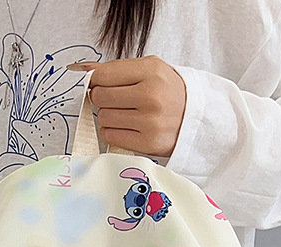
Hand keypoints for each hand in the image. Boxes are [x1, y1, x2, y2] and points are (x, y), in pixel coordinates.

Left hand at [68, 56, 186, 157]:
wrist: (195, 119)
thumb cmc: (168, 93)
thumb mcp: (150, 70)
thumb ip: (117, 69)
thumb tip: (84, 69)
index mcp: (152, 71)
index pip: (104, 75)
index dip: (96, 81)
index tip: (100, 84)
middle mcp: (151, 95)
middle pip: (100, 97)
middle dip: (102, 98)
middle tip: (114, 100)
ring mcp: (149, 121)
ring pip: (103, 117)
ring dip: (108, 116)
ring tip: (125, 114)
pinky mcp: (147, 143)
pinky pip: (110, 136)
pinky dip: (112, 132)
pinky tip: (126, 127)